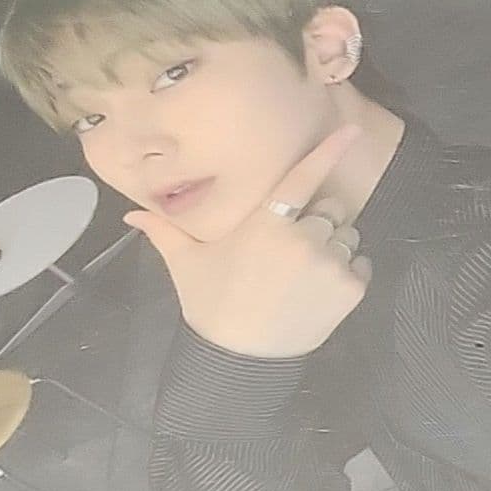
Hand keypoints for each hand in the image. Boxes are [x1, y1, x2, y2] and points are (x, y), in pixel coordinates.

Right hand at [123, 125, 372, 357]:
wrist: (238, 360)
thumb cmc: (211, 304)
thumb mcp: (186, 263)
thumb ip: (164, 231)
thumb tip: (129, 213)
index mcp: (265, 223)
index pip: (302, 177)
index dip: (328, 151)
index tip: (350, 130)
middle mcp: (302, 238)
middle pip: (330, 208)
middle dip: (317, 220)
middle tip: (292, 247)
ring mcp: (329, 264)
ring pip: (348, 236)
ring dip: (333, 246)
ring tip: (304, 272)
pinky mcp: (350, 290)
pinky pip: (361, 264)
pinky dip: (347, 272)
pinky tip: (319, 289)